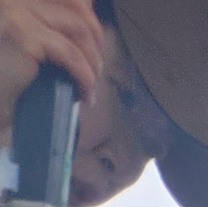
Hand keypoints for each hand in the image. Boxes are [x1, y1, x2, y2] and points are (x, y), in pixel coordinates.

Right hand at [0, 0, 103, 133]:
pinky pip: (71, 55)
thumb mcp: (25, 42)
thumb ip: (48, 27)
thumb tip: (86, 19)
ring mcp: (16, 12)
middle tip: (96, 66)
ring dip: (92, 60)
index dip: (85, 11)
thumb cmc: (3, 78)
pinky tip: (85, 94)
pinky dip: (86, 77)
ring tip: (90, 84)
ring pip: (78, 29)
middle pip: (75, 5)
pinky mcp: (23, 36)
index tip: (95, 40)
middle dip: (95, 35)